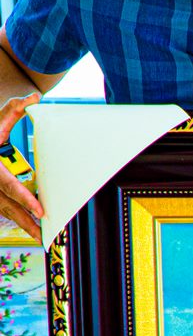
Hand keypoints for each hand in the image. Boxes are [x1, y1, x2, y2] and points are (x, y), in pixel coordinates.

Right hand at [0, 92, 41, 241]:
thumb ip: (13, 109)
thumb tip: (34, 97)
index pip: (8, 185)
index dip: (24, 198)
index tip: (40, 210)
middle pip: (7, 206)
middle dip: (27, 221)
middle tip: (46, 234)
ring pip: (5, 212)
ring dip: (24, 225)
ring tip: (42, 237)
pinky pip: (4, 210)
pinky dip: (18, 220)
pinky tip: (32, 229)